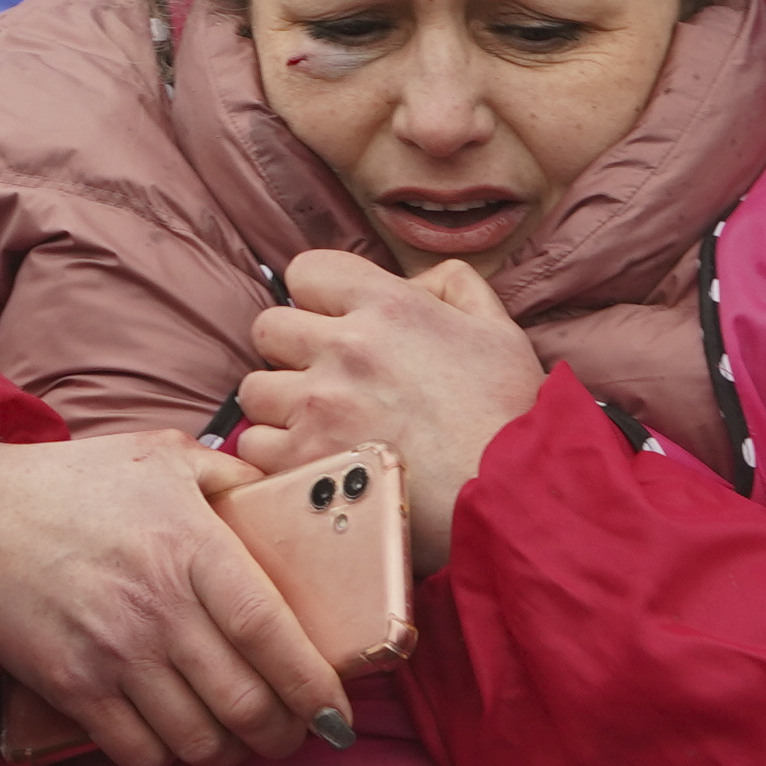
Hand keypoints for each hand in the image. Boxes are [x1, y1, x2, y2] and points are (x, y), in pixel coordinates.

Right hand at [0, 429, 352, 765]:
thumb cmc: (75, 485)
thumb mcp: (161, 455)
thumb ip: (230, 476)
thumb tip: (287, 501)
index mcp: (191, 548)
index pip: (271, 634)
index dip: (314, 686)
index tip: (336, 713)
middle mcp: (157, 608)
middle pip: (245, 704)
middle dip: (281, 735)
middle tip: (291, 733)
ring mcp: (113, 654)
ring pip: (199, 740)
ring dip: (228, 753)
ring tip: (236, 740)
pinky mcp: (73, 688)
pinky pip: (140, 753)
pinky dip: (168, 759)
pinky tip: (175, 738)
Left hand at [234, 250, 546, 562]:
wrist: (512, 494)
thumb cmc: (509, 416)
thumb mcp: (497, 329)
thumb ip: (452, 285)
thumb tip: (414, 281)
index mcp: (388, 304)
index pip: (306, 271)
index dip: (316, 297)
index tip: (333, 324)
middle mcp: (345, 346)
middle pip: (269, 327)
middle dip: (291, 351)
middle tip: (324, 380)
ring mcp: (318, 404)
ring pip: (253, 389)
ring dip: (279, 406)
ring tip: (318, 426)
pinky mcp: (303, 460)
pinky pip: (254, 445)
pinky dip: (275, 456)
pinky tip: (312, 462)